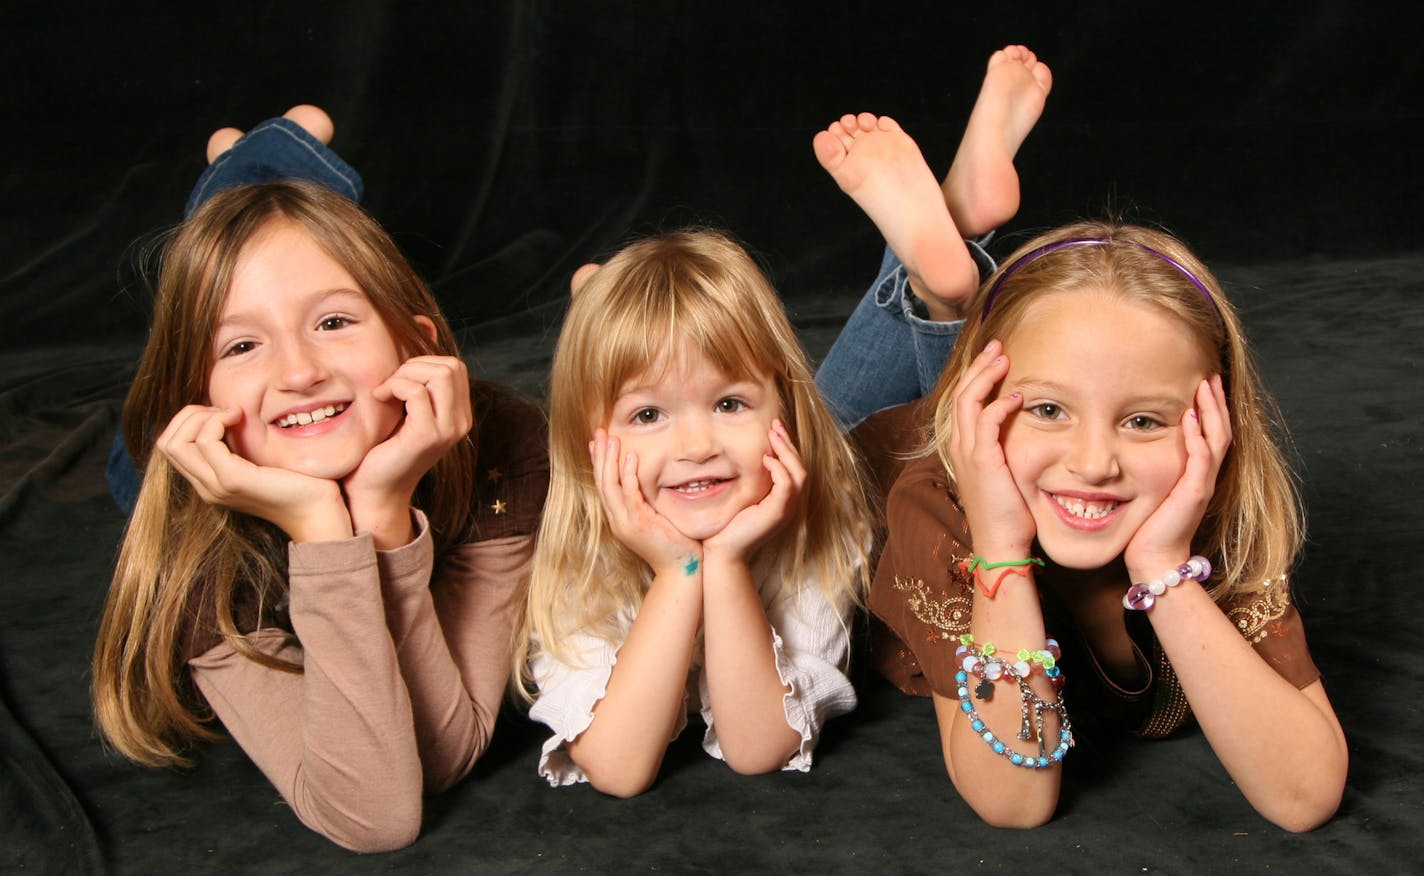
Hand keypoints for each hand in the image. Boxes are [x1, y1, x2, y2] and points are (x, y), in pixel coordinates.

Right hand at [157, 404, 348, 540]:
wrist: (318, 511)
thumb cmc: (299, 482)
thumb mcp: (260, 460)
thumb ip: (238, 445)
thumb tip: (227, 412)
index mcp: (209, 482)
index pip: (171, 446)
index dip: (190, 421)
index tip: (223, 413)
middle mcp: (206, 487)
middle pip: (167, 443)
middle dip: (190, 415)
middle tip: (224, 411)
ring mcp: (216, 486)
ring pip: (177, 442)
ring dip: (202, 417)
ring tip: (232, 414)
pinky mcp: (233, 480)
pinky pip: (205, 442)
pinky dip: (217, 421)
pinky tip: (239, 417)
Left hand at [342, 356, 472, 525]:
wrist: (375, 489)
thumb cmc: (384, 448)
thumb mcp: (407, 410)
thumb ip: (418, 385)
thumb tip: (415, 344)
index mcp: (459, 415)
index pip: (455, 367)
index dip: (424, 363)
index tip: (399, 379)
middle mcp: (461, 422)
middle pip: (452, 366)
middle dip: (415, 365)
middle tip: (390, 383)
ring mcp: (448, 430)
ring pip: (440, 374)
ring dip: (405, 375)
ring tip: (385, 391)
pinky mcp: (427, 436)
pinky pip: (416, 392)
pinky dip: (394, 386)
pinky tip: (379, 398)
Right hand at [591, 429, 701, 576]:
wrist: (681, 571)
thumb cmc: (675, 546)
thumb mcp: (658, 521)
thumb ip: (650, 503)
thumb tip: (653, 484)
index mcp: (620, 519)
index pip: (604, 486)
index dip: (599, 463)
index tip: (597, 443)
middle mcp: (618, 520)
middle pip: (602, 483)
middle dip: (600, 456)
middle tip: (599, 432)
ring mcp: (626, 523)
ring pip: (610, 486)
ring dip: (610, 460)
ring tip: (611, 438)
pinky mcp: (639, 524)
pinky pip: (630, 495)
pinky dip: (628, 475)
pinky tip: (630, 457)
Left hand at [703, 420, 804, 561]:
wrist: (723, 551)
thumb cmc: (728, 525)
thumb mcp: (742, 497)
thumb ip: (750, 479)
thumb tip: (746, 457)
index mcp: (783, 500)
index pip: (794, 468)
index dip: (787, 447)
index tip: (774, 429)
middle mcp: (789, 504)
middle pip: (800, 467)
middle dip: (788, 443)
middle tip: (775, 424)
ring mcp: (786, 509)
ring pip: (798, 473)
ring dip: (786, 451)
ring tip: (772, 435)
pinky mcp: (777, 513)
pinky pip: (786, 485)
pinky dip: (779, 469)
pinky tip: (765, 459)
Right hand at [947, 341, 1035, 557]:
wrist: (1000, 543)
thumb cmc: (1008, 515)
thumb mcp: (1003, 476)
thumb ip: (1005, 452)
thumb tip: (1022, 434)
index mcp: (963, 448)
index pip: (963, 402)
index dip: (976, 377)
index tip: (994, 359)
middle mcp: (959, 446)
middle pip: (960, 393)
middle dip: (979, 366)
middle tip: (997, 346)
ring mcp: (967, 453)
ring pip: (968, 400)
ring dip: (986, 376)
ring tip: (1003, 357)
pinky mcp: (982, 461)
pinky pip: (986, 421)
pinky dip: (999, 404)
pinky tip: (1017, 396)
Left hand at [1125, 375, 1231, 573]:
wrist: (1154, 558)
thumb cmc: (1147, 528)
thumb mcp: (1151, 491)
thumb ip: (1151, 470)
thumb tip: (1132, 449)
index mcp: (1196, 475)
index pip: (1210, 434)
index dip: (1210, 409)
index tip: (1204, 383)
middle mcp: (1204, 477)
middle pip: (1220, 430)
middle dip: (1216, 402)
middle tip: (1211, 375)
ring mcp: (1202, 484)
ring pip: (1216, 440)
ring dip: (1211, 411)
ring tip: (1206, 386)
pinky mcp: (1194, 494)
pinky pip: (1200, 460)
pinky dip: (1196, 437)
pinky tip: (1188, 418)